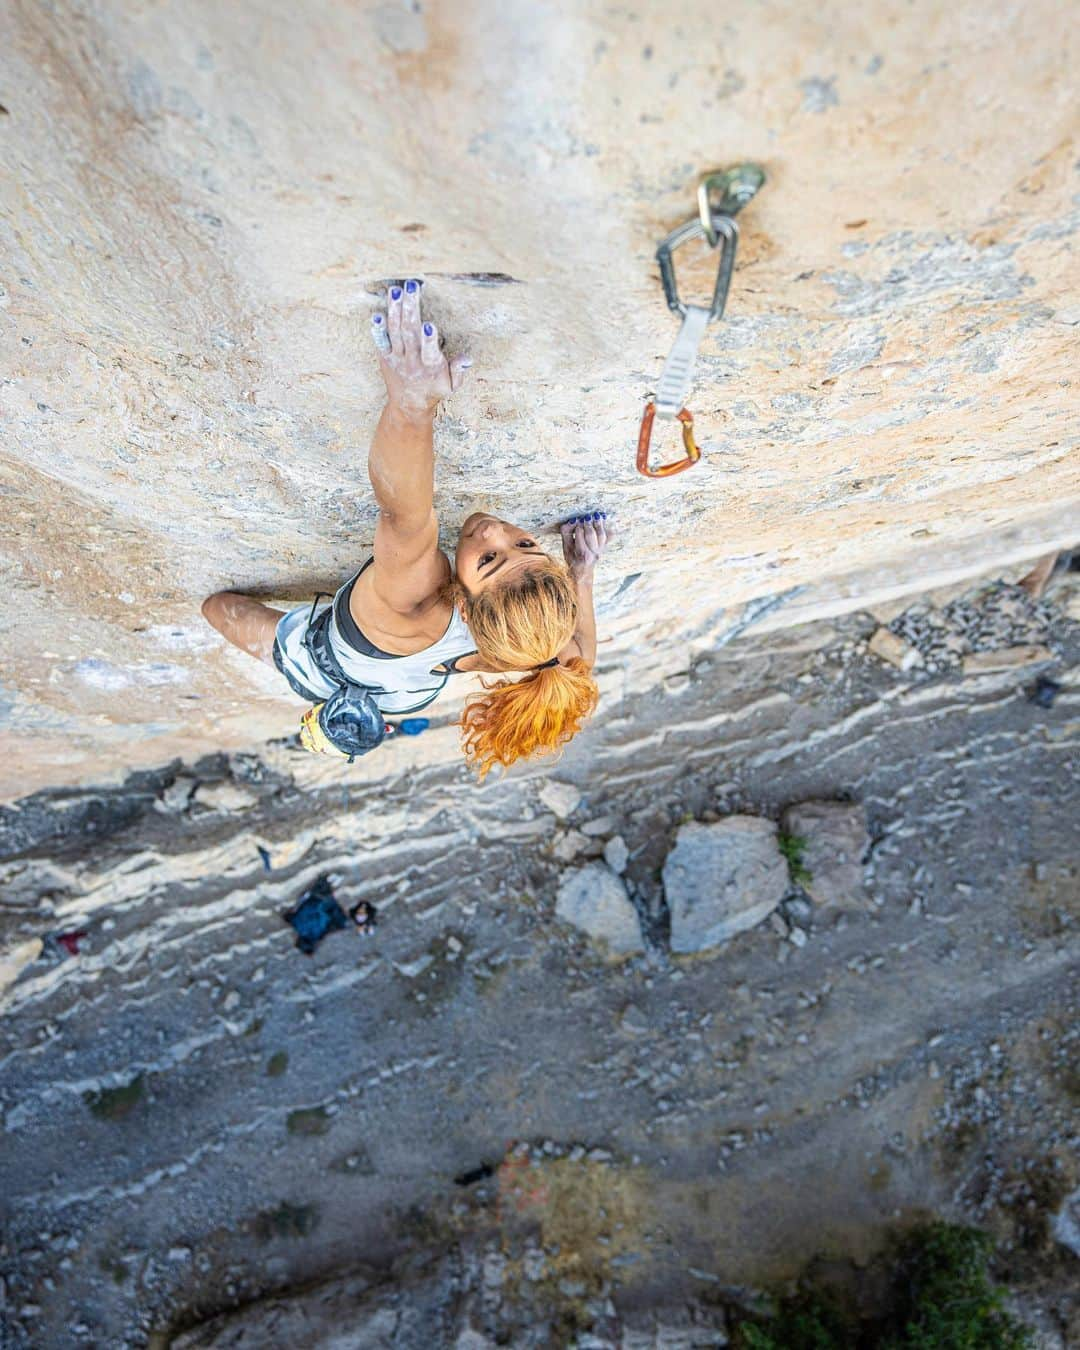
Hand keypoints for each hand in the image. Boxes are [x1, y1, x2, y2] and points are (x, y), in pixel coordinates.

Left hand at [371, 280, 470, 416]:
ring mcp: (396, 358)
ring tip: (395, 290)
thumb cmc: (433, 390)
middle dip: (410, 308)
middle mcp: (412, 362)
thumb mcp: (451, 386)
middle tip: (411, 287)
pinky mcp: (385, 357)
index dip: (429, 339)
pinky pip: (381, 341)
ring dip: (395, 310)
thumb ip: (459, 371)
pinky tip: (377, 314)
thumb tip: (467, 359)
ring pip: (395, 332)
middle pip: (410, 333)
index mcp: (431, 368)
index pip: (430, 352)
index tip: (429, 325)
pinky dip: (378, 329)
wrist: (408, 406)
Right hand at [561, 512, 611, 579]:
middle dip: (587, 524)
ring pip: (602, 535)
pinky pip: (610, 536)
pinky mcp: (606, 546)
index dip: (577, 527)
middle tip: (585, 517)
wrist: (583, 570)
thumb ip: (566, 533)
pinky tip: (604, 519)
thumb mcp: (565, 548)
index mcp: (582, 554)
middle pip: (591, 535)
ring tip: (595, 515)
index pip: (579, 537)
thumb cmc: (572, 558)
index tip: (575, 520)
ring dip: (598, 524)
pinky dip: (608, 527)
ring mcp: (601, 550)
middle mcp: (594, 554)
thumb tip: (572, 521)